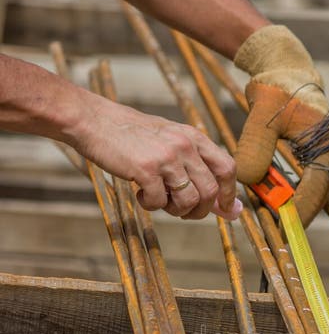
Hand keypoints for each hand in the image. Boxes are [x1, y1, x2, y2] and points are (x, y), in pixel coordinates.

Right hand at [71, 94, 241, 219]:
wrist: (95, 121)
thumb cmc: (132, 136)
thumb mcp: (170, 142)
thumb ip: (195, 168)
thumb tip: (224, 205)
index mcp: (194, 137)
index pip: (227, 168)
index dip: (229, 194)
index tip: (227, 210)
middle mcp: (185, 145)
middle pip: (210, 191)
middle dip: (200, 210)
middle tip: (182, 212)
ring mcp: (166, 157)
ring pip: (189, 201)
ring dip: (176, 210)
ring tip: (160, 201)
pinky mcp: (146, 169)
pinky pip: (159, 202)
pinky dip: (150, 205)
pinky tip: (140, 194)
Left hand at [233, 25, 328, 226]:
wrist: (286, 70)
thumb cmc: (275, 90)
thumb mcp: (261, 118)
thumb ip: (255, 151)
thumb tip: (248, 182)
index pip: (314, 191)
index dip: (296, 213)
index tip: (280, 231)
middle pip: (315, 196)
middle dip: (292, 211)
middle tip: (270, 226)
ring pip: (311, 191)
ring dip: (290, 200)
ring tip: (267, 208)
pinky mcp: (322, 157)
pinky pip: (307, 181)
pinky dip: (289, 188)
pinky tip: (271, 192)